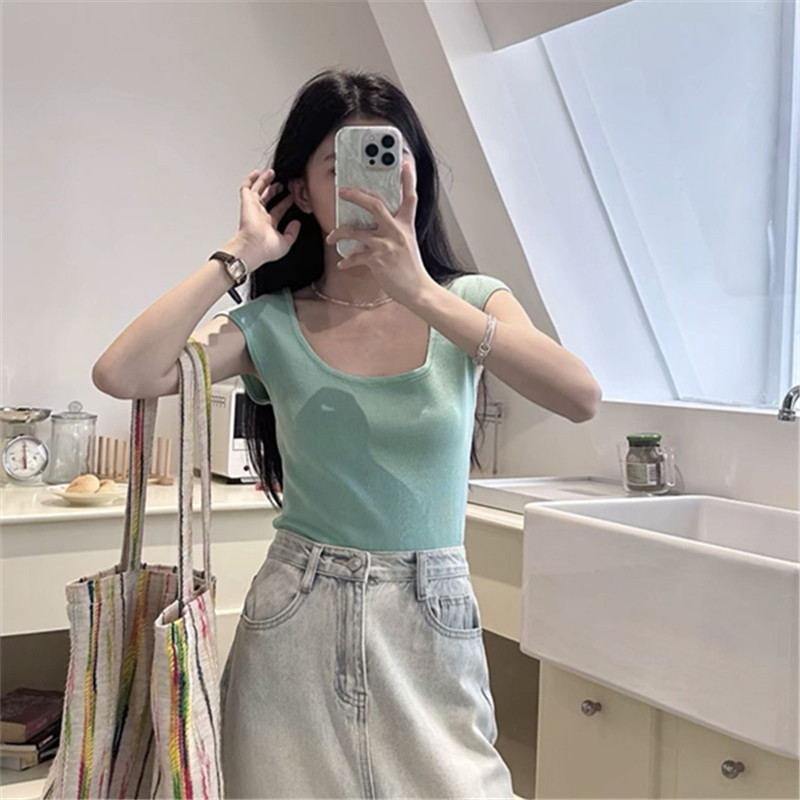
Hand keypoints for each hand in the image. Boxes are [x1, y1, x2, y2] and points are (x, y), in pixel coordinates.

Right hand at [235, 168, 300, 269]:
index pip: (278, 209)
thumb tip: (297, 223)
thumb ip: (292, 233)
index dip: (286, 202)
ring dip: (265, 181)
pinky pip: (246, 187)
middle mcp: (260, 215)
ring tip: (272, 173)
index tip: (292, 196)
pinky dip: (250, 179)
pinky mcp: (247, 201)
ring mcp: (253, 207)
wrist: (253, 246)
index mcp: (269, 224)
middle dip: (275, 189)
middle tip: (283, 184)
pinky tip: (257, 173)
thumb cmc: (265, 249)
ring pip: (258, 190)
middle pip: (268, 198)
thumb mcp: (286, 243)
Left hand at [324, 162, 434, 306]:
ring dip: (339, 233)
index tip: (404, 163)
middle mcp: (397, 231)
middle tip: (342, 190)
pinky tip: (343, 264)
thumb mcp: (408, 243)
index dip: (408, 179)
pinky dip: (347, 261)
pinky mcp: (378, 260)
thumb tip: (376, 224)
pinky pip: (355, 256)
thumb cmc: (411, 268)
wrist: (418, 290)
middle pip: (374, 205)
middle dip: (355, 195)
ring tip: (331, 237)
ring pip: (356, 231)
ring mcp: (387, 245)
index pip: (409, 197)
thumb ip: (396, 230)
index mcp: (406, 225)